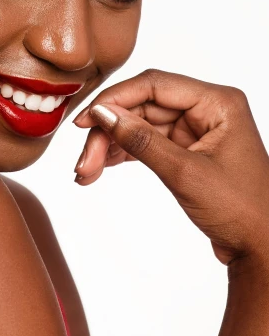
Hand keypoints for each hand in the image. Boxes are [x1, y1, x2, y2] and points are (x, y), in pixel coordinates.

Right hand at [73, 69, 268, 265]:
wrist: (263, 250)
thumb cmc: (243, 211)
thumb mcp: (186, 174)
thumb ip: (141, 140)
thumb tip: (103, 113)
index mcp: (217, 102)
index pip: (154, 85)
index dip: (115, 99)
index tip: (85, 119)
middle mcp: (206, 109)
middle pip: (143, 106)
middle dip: (110, 131)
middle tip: (84, 160)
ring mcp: (196, 129)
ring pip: (140, 124)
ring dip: (111, 145)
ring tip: (87, 171)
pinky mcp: (187, 149)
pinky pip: (147, 141)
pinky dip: (124, 153)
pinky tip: (102, 167)